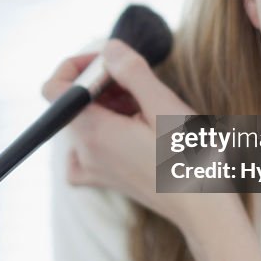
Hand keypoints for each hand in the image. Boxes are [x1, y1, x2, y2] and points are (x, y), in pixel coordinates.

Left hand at [41, 38, 198, 225]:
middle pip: (72, 102)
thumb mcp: (164, 106)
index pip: (54, 88)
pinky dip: (99, 134)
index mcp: (93, 131)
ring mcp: (94, 168)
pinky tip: (125, 132)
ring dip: (107, 105)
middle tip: (139, 84)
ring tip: (145, 106)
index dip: (75, 65)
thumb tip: (108, 48)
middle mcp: (85, 151)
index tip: (110, 62)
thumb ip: (131, 72)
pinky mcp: (106, 179)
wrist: (205, 211)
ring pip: (83, 122)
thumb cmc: (190, 159)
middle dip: (100, 83)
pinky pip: (85, 152)